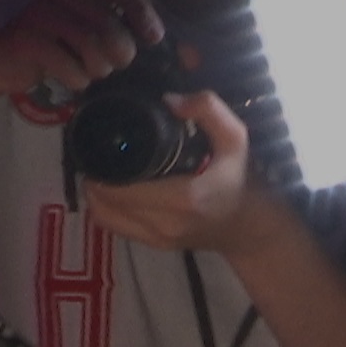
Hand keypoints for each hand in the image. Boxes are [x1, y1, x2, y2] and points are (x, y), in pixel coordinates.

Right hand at [0, 0, 163, 108]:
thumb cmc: (48, 47)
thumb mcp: (81, 28)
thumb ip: (110, 25)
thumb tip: (152, 37)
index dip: (139, 11)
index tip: (152, 37)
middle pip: (106, 21)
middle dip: (121, 50)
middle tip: (119, 65)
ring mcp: (39, 15)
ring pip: (89, 43)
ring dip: (100, 67)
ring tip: (94, 73)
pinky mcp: (26, 40)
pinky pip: (68, 65)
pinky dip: (77, 79)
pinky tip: (74, 81)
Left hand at [83, 91, 281, 254]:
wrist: (250, 224)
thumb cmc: (240, 179)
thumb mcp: (235, 139)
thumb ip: (208, 111)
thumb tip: (169, 100)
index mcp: (183, 198)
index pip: (120, 187)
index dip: (101, 166)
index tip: (98, 144)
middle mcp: (165, 223)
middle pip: (105, 201)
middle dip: (95, 176)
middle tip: (95, 154)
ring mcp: (157, 239)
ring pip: (103, 216)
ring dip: (95, 194)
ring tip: (99, 170)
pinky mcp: (153, 246)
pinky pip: (113, 228)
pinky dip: (103, 209)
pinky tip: (107, 190)